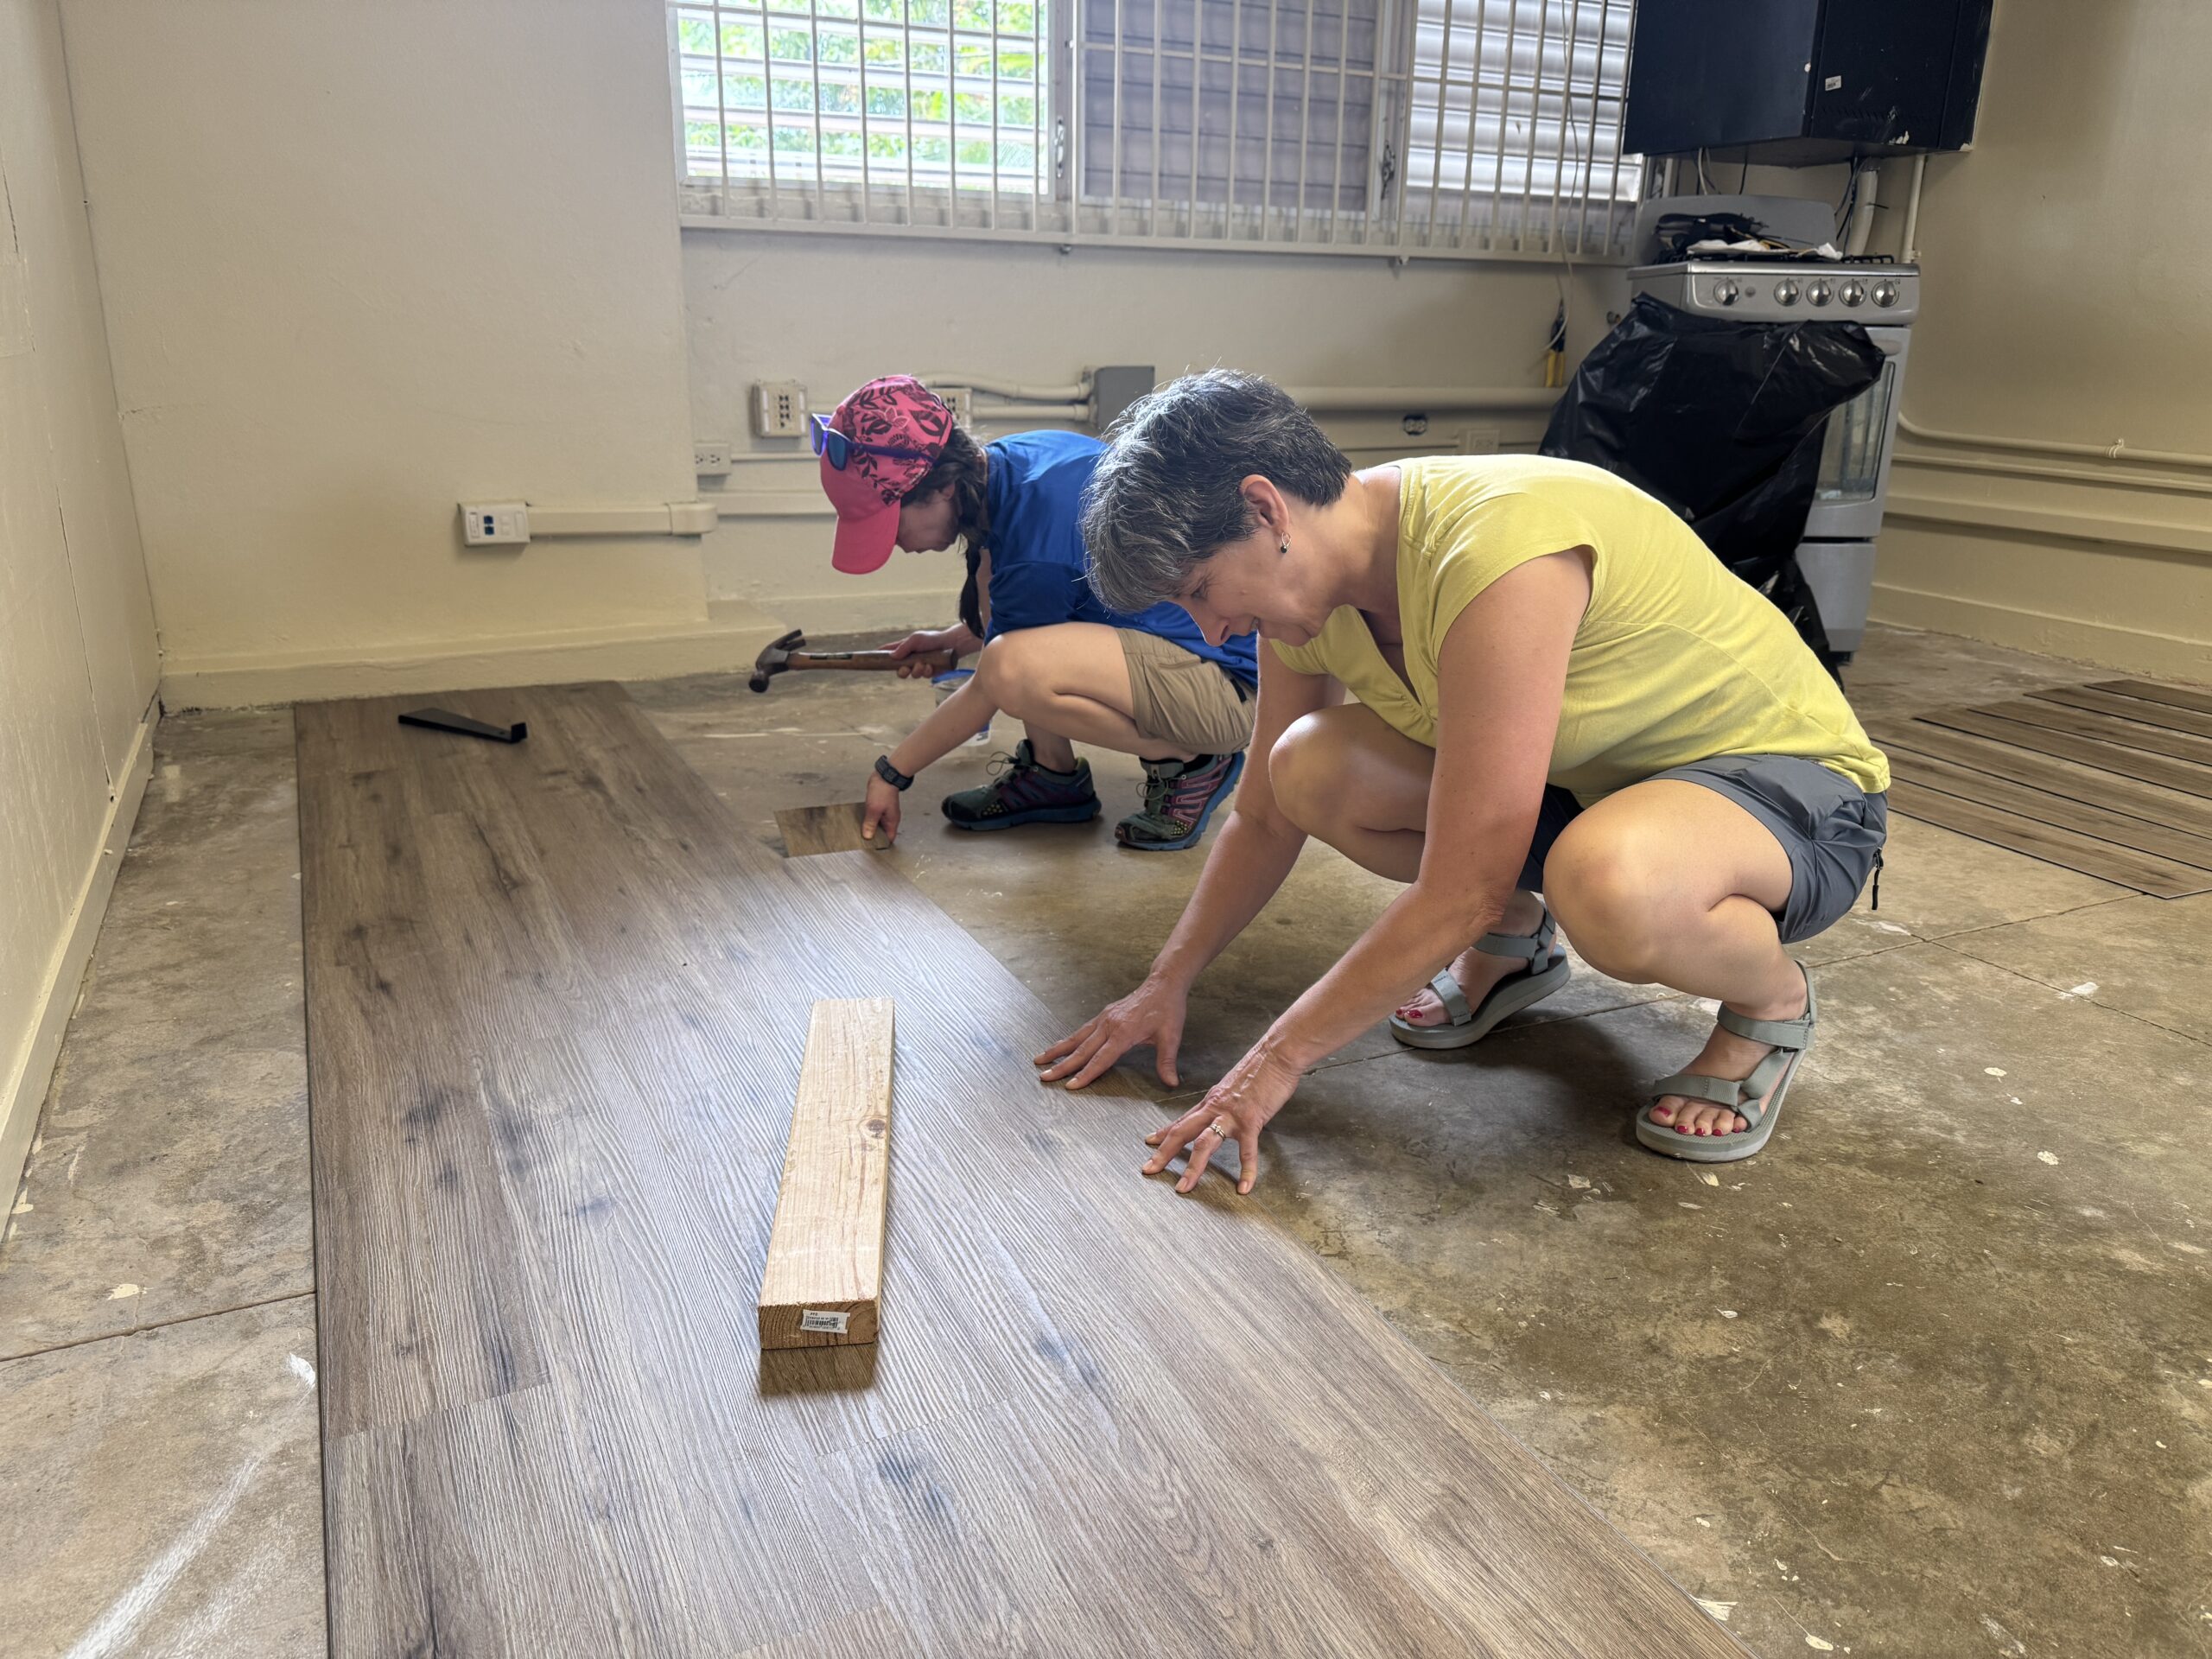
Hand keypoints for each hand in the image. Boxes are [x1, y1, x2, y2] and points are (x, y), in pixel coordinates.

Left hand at [861, 773, 902, 843]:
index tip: (871, 846)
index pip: (889, 838)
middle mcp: (890, 819)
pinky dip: (869, 819)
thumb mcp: (874, 810)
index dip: (881, 843)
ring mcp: (885, 812)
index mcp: (892, 822)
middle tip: (863, 839)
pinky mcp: (880, 807)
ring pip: (878, 824)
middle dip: (874, 836)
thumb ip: (871, 824)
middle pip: (882, 833)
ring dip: (870, 827)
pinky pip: (874, 816)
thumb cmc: (883, 791)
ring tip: (860, 830)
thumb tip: (868, 836)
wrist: (884, 776)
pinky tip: (862, 819)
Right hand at [881, 625, 975, 678]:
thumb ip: (903, 647)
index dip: (880, 656)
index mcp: (904, 649)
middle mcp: (910, 658)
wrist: (951, 644)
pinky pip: (923, 676)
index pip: (889, 652)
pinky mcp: (929, 672)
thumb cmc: (932, 639)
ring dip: (916, 670)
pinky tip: (931, 665)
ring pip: (911, 674)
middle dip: (901, 671)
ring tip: (923, 664)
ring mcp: (919, 666)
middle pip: (898, 670)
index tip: (871, 659)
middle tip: (906, 668)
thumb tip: (892, 656)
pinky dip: (926, 671)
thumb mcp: (916, 639)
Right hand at [1034, 975, 1188, 1089]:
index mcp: (1124, 1032)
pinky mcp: (1104, 1015)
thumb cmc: (1167, 1009)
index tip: (1070, 1086)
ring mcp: (1104, 1019)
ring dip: (1057, 1050)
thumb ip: (1167, 1061)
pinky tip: (1060, 1046)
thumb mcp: (1171, 1036)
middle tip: (1043, 1077)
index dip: (1086, 1074)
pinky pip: (1082, 1030)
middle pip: (1082, 1050)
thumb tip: (1171, 1083)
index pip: (1101, 1059)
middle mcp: (1109, 1025)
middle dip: (1061, 1065)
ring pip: (1076, 1038)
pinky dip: (1068, 1040)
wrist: (1163, 984)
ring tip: (1039, 1060)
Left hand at [1141, 1041, 1301, 1195]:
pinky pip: (1247, 1151)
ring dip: (1192, 1167)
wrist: (1277, 1053)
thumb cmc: (1260, 1067)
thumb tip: (1222, 1109)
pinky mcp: (1251, 1120)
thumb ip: (1225, 1100)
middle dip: (1164, 1153)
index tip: (1150, 1142)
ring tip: (1183, 1187)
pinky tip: (1244, 1188)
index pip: (1182, 1119)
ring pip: (1205, 1144)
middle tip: (1149, 1170)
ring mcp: (1231, 1115)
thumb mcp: (1233, 1084)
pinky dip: (1246, 1172)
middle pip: (1183, 1132)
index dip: (1164, 1132)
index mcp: (1211, 1100)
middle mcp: (1215, 1108)